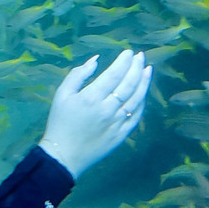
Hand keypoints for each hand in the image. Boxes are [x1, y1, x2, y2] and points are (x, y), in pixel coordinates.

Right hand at [39, 49, 151, 179]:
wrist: (64, 155)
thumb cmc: (60, 122)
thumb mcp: (62, 94)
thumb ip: (78, 74)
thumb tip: (95, 60)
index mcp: (91, 97)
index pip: (114, 74)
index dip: (123, 61)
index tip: (128, 52)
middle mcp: (107, 109)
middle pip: (128, 84)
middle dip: (136, 68)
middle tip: (141, 56)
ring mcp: (117, 123)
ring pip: (136, 99)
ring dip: (144, 83)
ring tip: (148, 69)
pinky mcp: (121, 135)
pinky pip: (136, 116)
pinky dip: (141, 103)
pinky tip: (143, 92)